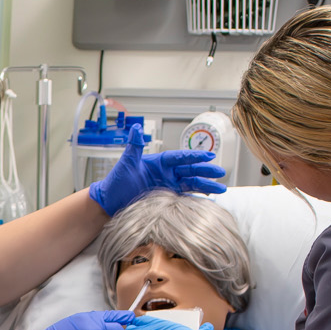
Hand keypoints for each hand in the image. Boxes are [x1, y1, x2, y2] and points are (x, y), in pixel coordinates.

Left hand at [87, 130, 226, 215]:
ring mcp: (168, 185)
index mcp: (159, 162)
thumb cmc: (116, 182)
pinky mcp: (167, 197)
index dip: (194, 157)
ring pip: (191, 183)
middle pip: (190, 170)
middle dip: (206, 171)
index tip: (209, 156)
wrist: (109, 202)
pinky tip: (208, 199)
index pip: (180, 157)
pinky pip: (185, 196)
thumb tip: (136, 127)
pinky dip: (197, 197)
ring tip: (221, 189)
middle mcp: (166, 173)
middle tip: (221, 172)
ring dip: (206, 185)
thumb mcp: (126, 163)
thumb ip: (134, 146)